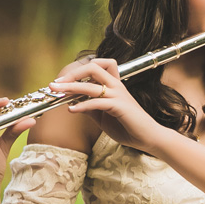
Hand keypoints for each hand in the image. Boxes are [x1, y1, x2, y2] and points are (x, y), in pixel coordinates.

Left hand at [49, 58, 164, 152]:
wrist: (147, 138)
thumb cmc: (127, 127)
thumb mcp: (103, 116)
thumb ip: (91, 107)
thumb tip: (73, 103)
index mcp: (114, 85)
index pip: (98, 65)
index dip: (79, 70)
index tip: (63, 81)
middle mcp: (117, 85)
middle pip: (93, 67)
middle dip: (72, 73)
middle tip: (57, 84)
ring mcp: (119, 95)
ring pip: (91, 84)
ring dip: (71, 87)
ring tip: (57, 92)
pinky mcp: (119, 106)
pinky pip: (96, 102)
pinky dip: (81, 105)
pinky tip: (71, 110)